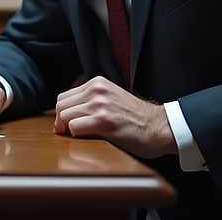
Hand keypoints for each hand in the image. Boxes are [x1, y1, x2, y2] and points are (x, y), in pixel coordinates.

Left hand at [53, 76, 175, 158]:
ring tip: (77, 136)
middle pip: (61, 106)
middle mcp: (97, 90)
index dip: (62, 113)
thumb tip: (66, 112)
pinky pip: (74, 127)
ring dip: (68, 129)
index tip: (66, 124)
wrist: (160, 127)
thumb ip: (92, 99)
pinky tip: (88, 137)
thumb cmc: (137, 118)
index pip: (64, 97)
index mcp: (97, 83)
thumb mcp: (111, 98)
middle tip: (67, 133)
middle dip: (61, 122)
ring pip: (65, 116)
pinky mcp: (103, 120)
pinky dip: (76, 135)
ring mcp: (100, 104)